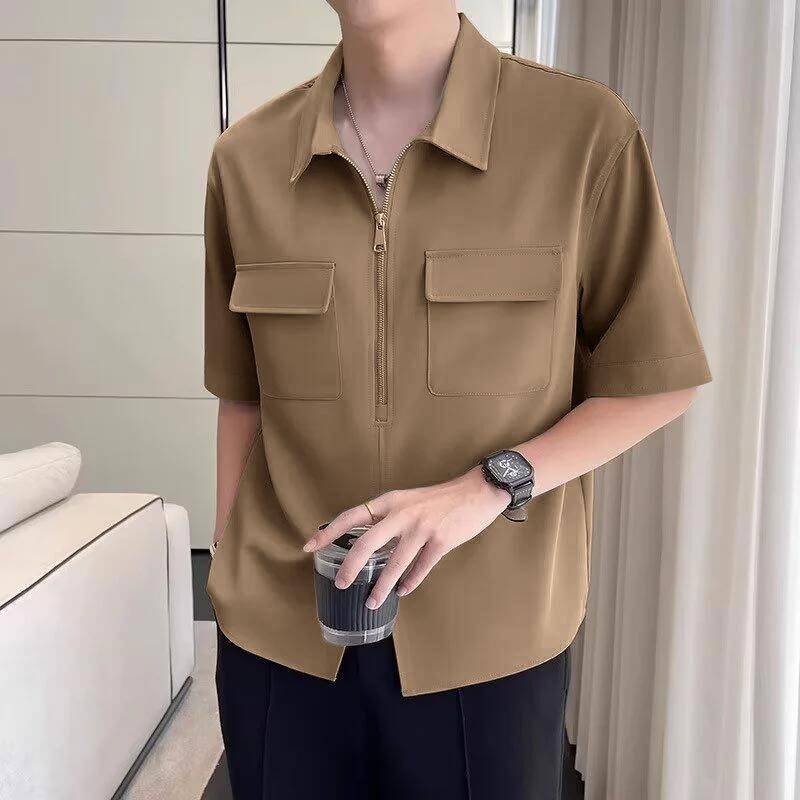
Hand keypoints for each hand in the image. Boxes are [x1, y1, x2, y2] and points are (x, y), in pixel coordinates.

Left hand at [302, 466, 508, 608]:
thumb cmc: (440, 499)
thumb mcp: (409, 502)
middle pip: (367, 542)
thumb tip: (368, 547)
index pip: (351, 516)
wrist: (478, 491)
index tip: (310, 545)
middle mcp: (402, 513)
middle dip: (350, 566)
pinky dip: (410, 582)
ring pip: (394, 563)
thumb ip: (389, 521)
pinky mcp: (441, 541)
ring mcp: (422, 528)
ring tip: (371, 601)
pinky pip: (420, 568)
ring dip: (382, 586)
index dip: (329, 531)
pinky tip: (403, 591)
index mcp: (391, 501)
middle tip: (341, 583)